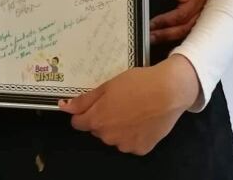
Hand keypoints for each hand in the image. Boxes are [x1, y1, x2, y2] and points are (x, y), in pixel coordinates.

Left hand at [59, 56, 200, 154]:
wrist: (169, 92)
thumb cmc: (137, 83)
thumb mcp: (107, 86)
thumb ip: (84, 100)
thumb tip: (64, 107)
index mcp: (97, 120)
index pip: (78, 123)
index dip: (83, 112)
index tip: (94, 103)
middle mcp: (108, 137)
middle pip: (97, 129)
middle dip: (103, 117)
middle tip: (118, 101)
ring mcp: (125, 145)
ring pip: (114, 137)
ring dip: (118, 127)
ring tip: (133, 109)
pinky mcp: (141, 149)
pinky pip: (131, 143)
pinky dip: (134, 134)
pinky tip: (143, 119)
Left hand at [149, 0, 209, 43]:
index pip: (184, 13)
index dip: (168, 20)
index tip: (153, 23)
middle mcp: (202, 6)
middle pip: (186, 26)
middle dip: (166, 33)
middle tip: (150, 36)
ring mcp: (201, 12)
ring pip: (187, 31)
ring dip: (169, 37)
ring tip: (153, 39)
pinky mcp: (196, 16)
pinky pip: (188, 30)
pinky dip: (176, 36)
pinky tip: (164, 40)